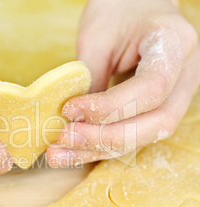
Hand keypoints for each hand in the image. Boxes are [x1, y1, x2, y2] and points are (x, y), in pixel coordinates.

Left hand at [47, 0, 199, 166]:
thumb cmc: (117, 11)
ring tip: (58, 154)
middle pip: (156, 123)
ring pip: (145, 136)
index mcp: (175, 45)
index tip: (70, 109)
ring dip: (98, 149)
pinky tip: (71, 151)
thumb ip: (91, 78)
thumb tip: (71, 121)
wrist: (135, 5)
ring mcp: (177, 94)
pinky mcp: (157, 107)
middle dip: (106, 137)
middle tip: (64, 138)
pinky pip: (133, 133)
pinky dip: (101, 146)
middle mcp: (185, 74)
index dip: (109, 107)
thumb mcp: (98, 37)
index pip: (150, 89)